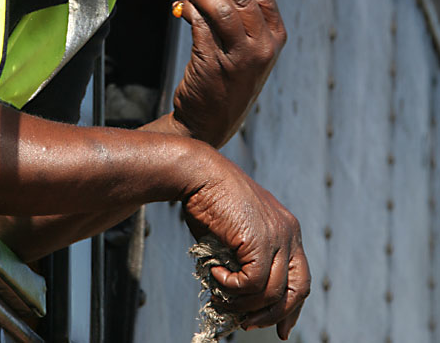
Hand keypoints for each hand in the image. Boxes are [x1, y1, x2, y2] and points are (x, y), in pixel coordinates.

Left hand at [172, 0, 285, 146]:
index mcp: (276, 36)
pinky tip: (179, 8)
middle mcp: (264, 46)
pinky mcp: (216, 65)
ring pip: (221, 7)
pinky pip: (200, 24)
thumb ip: (238, 16)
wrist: (208, 122)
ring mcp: (242, 57)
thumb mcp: (244, 47)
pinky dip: (188, 9)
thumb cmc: (224, 76)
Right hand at [183, 156, 309, 339]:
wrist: (199, 173)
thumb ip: (245, 259)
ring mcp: (277, 235)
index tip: (281, 328)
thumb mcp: (237, 233)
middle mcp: (288, 232)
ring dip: (244, 304)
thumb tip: (239, 296)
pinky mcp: (260, 240)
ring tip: (221, 298)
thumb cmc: (210, 200)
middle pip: (297, 289)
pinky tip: (216, 274)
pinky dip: (232, 287)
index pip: (301, 278)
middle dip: (274, 315)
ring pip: (272, 292)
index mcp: (286, 228)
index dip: (292, 308)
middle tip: (249, 324)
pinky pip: (253, 283)